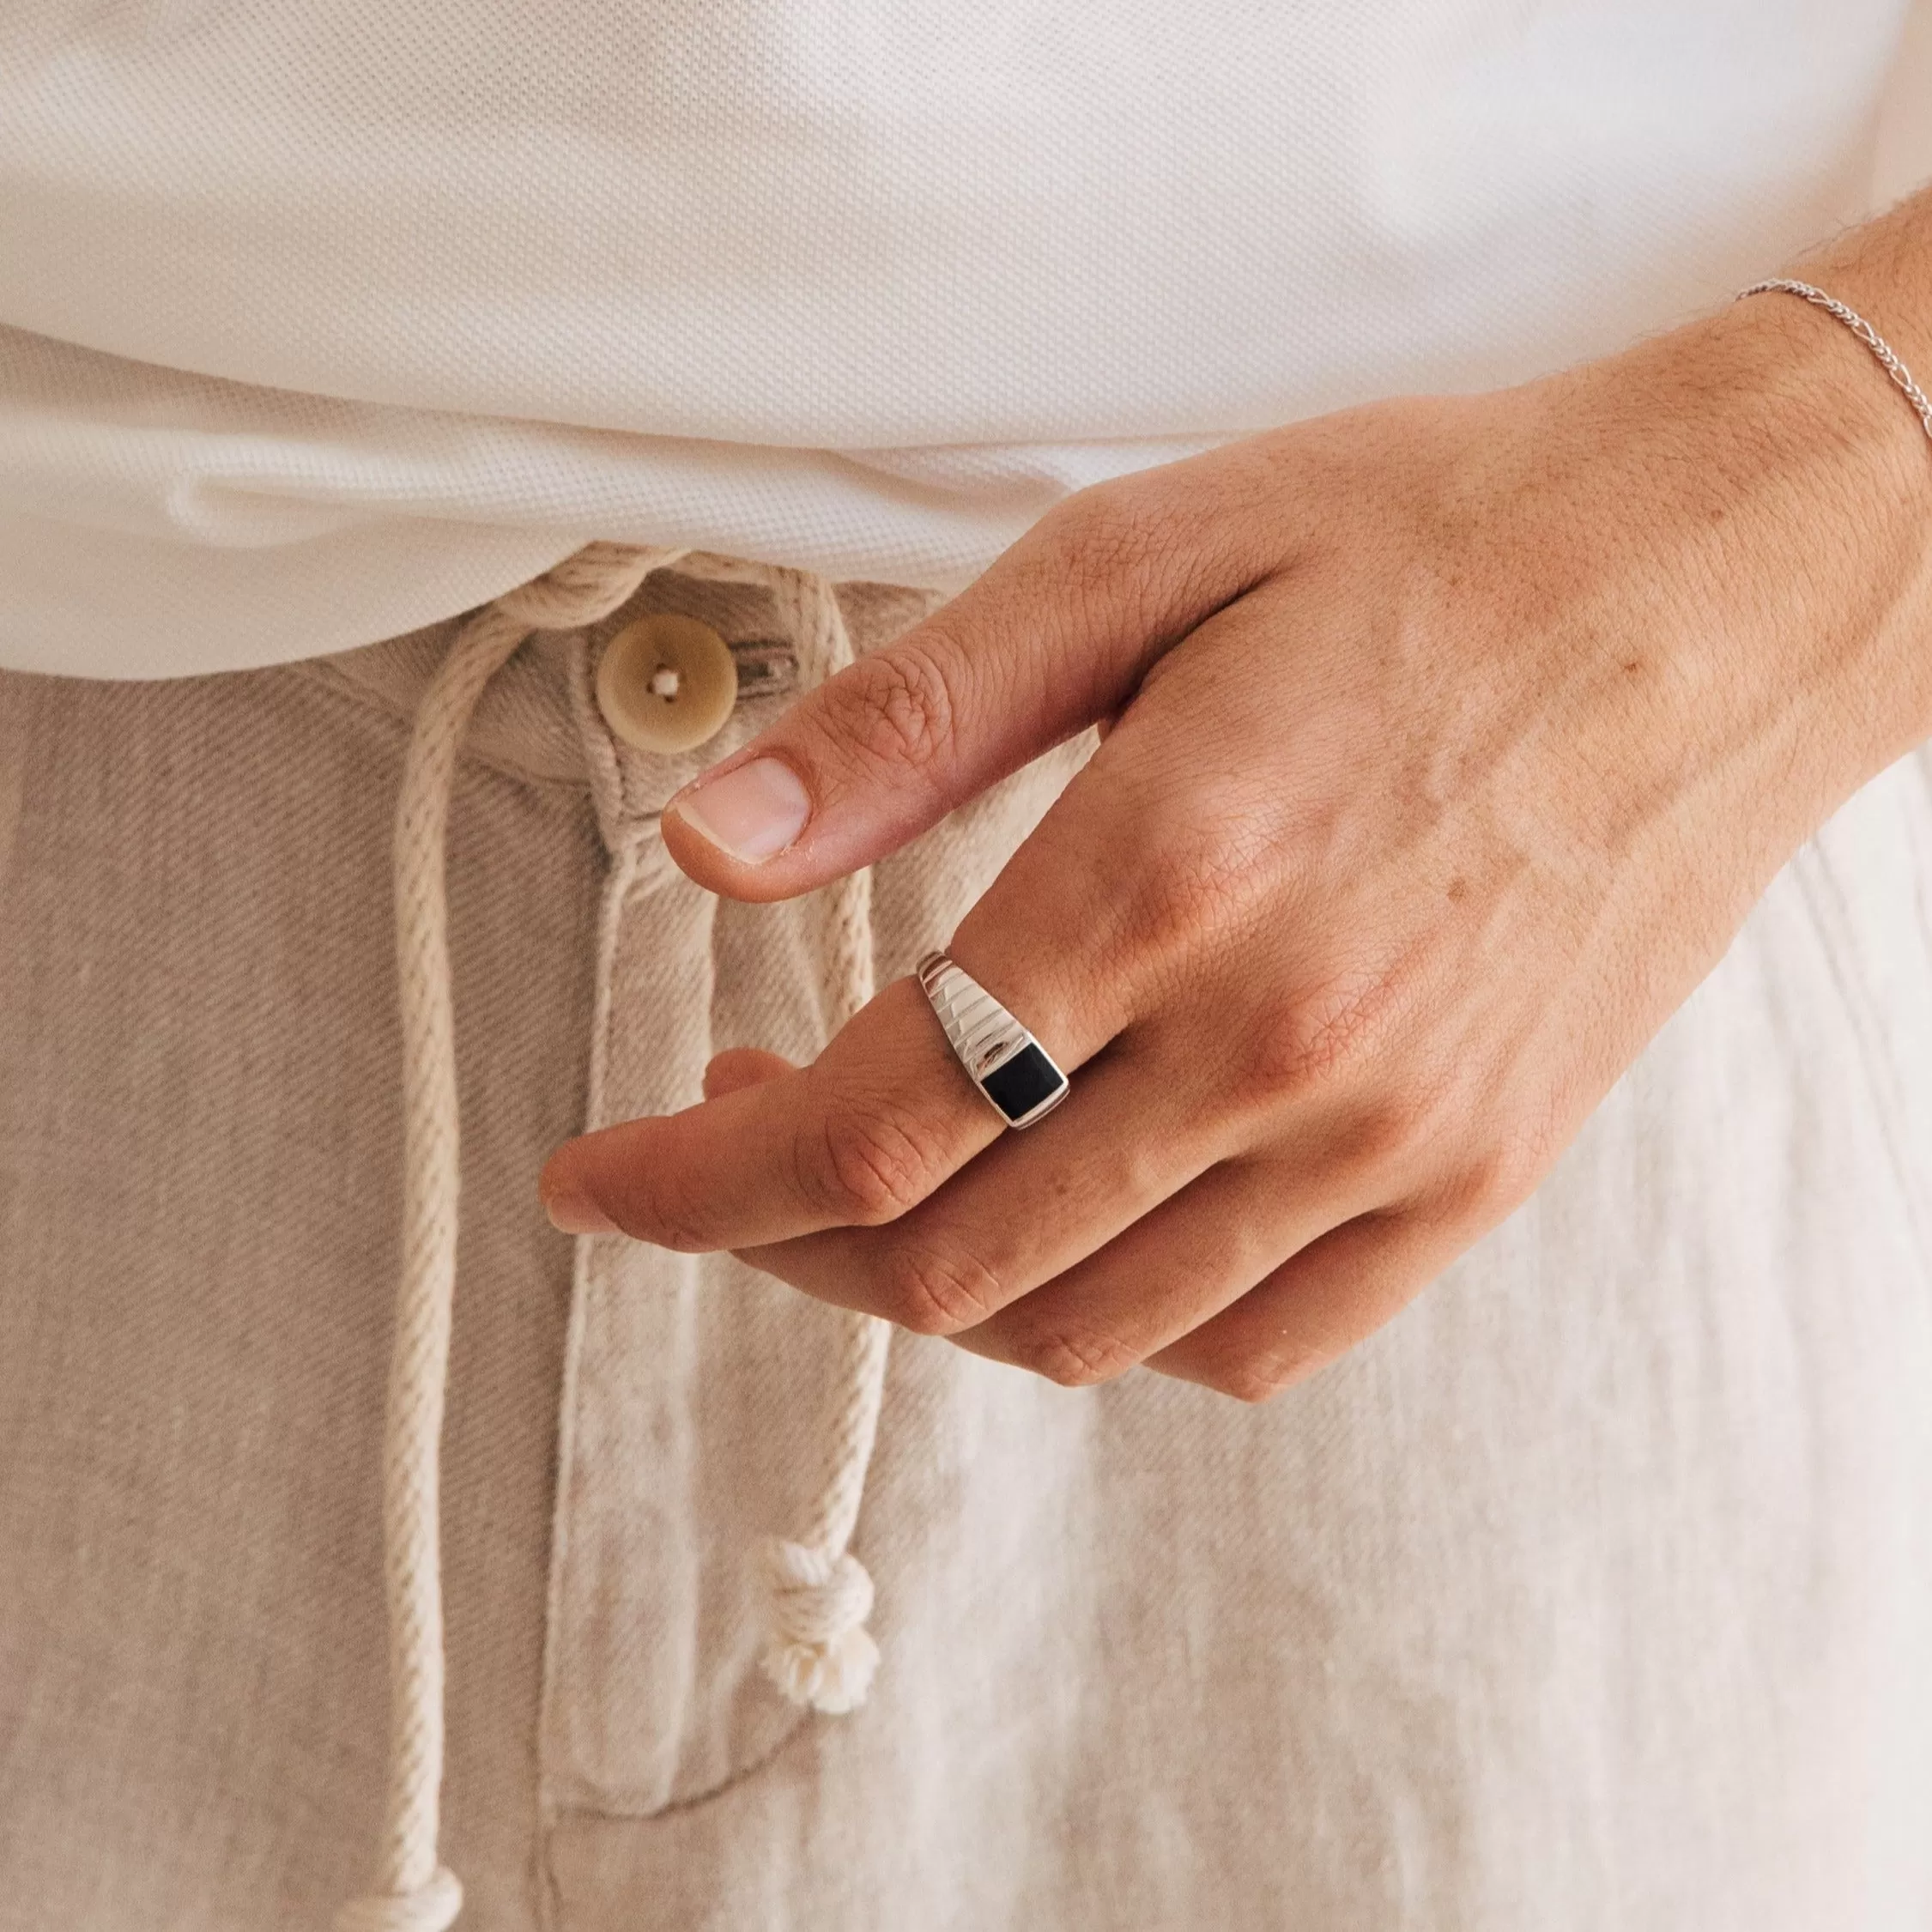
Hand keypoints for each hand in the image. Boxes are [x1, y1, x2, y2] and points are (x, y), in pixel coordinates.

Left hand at [540, 290, 1931, 1399]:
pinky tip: (1066, 1224)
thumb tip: (712, 846)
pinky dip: (1112, 1327)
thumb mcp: (1135, 560)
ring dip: (929, 1288)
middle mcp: (1282, 1043)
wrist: (1716, 585)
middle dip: (779, 1236)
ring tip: (878, 1178)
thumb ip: (905, 724)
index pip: (868, 1120)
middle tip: (721, 1144)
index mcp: (1170, 876)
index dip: (693, 1181)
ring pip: (1085, 1329)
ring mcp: (1390, 1134)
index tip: (600, 1178)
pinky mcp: (1471, 1173)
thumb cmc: (1430, 542)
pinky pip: (1252, 1345)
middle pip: (952, 1256)